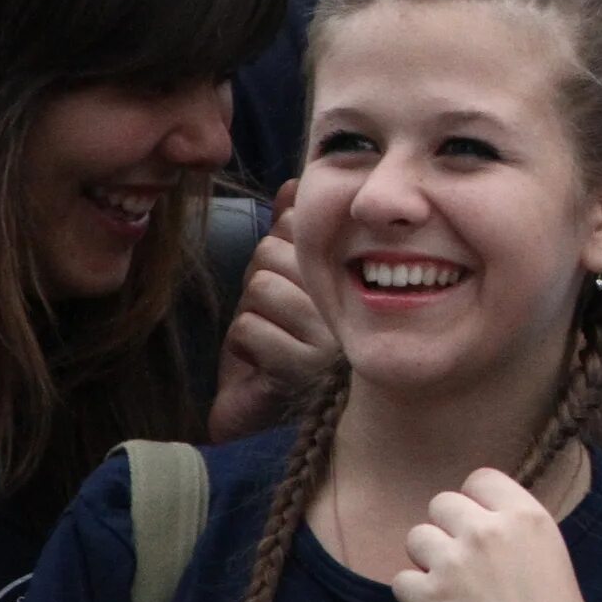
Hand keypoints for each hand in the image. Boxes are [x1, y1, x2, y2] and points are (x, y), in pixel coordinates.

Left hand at [210, 182, 333, 440]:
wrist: (271, 416)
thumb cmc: (281, 341)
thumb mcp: (289, 278)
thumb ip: (296, 231)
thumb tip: (293, 184)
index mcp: (358, 275)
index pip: (298, 227)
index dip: (278, 254)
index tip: (291, 287)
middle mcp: (356, 303)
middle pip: (272, 253)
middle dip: (257, 283)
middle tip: (276, 319)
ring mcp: (331, 337)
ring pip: (259, 287)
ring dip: (250, 315)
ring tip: (270, 339)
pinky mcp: (301, 368)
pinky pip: (248, 327)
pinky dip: (242, 347)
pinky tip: (261, 363)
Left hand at [394, 468, 601, 601]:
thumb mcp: (550, 559)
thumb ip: (514, 535)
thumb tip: (478, 526)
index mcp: (528, 516)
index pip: (480, 478)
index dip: (474, 503)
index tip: (480, 529)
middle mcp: (489, 530)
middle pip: (441, 503)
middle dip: (446, 531)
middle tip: (462, 565)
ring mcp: (456, 562)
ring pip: (416, 538)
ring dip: (426, 562)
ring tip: (450, 590)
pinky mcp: (430, 597)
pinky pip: (401, 581)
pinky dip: (415, 598)